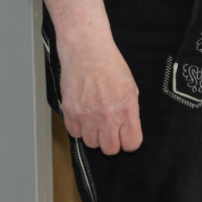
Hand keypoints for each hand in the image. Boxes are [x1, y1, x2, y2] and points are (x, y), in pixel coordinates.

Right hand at [57, 35, 142, 154]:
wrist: (87, 52)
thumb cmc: (111, 66)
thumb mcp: (131, 88)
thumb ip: (130, 111)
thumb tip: (128, 129)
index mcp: (127, 108)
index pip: (131, 143)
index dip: (130, 143)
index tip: (128, 138)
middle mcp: (107, 115)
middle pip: (110, 149)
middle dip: (112, 143)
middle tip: (112, 132)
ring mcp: (86, 115)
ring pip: (91, 143)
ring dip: (95, 136)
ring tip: (97, 121)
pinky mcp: (69, 112)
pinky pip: (74, 134)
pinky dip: (79, 129)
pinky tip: (84, 116)